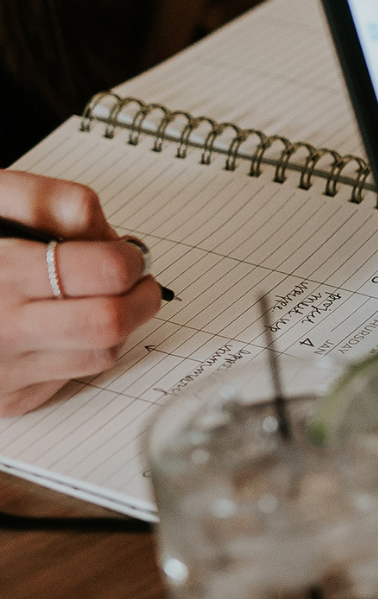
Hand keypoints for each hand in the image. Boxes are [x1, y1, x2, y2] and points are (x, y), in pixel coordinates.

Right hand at [0, 170, 162, 416]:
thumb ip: (47, 199)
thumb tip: (106, 233)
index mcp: (0, 274)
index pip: (104, 271)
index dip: (129, 258)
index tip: (127, 252)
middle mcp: (1, 329)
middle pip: (111, 322)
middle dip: (141, 298)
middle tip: (139, 281)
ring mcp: (5, 371)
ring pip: (101, 355)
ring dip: (118, 326)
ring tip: (103, 299)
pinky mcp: (10, 399)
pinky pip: (73, 377)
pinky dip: (82, 350)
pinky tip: (63, 326)